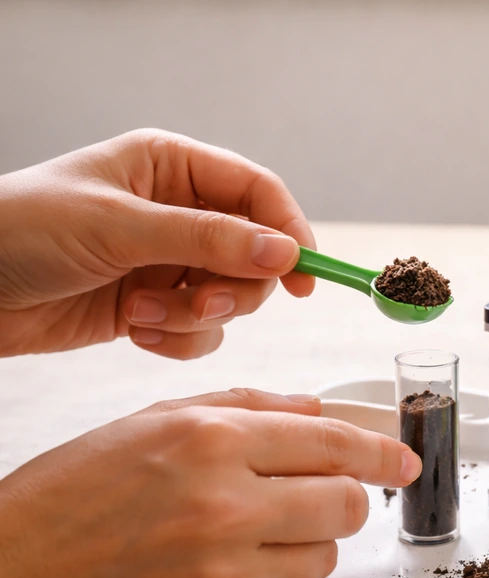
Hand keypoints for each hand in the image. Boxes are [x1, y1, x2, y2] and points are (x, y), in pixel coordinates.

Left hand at [0, 128, 316, 358]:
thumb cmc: (22, 230)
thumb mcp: (119, 226)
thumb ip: (207, 238)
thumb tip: (283, 252)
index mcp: (172, 168)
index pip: (258, 193)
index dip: (288, 232)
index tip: (302, 275)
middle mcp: (178, 213)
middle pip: (254, 253)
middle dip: (232, 286)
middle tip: (201, 302)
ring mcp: (168, 261)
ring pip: (229, 297)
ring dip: (196, 315)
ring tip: (147, 314)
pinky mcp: (155, 305)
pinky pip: (201, 330)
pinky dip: (178, 338)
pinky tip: (137, 329)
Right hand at [0, 388, 421, 577]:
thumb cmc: (67, 500)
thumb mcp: (147, 423)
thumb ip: (242, 407)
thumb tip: (313, 408)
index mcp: (208, 442)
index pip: (333, 443)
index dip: (380, 452)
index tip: (402, 461)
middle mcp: (223, 508)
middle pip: (347, 504)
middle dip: (345, 498)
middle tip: (318, 500)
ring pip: (323, 558)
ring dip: (302, 544)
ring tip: (242, 537)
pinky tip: (212, 574)